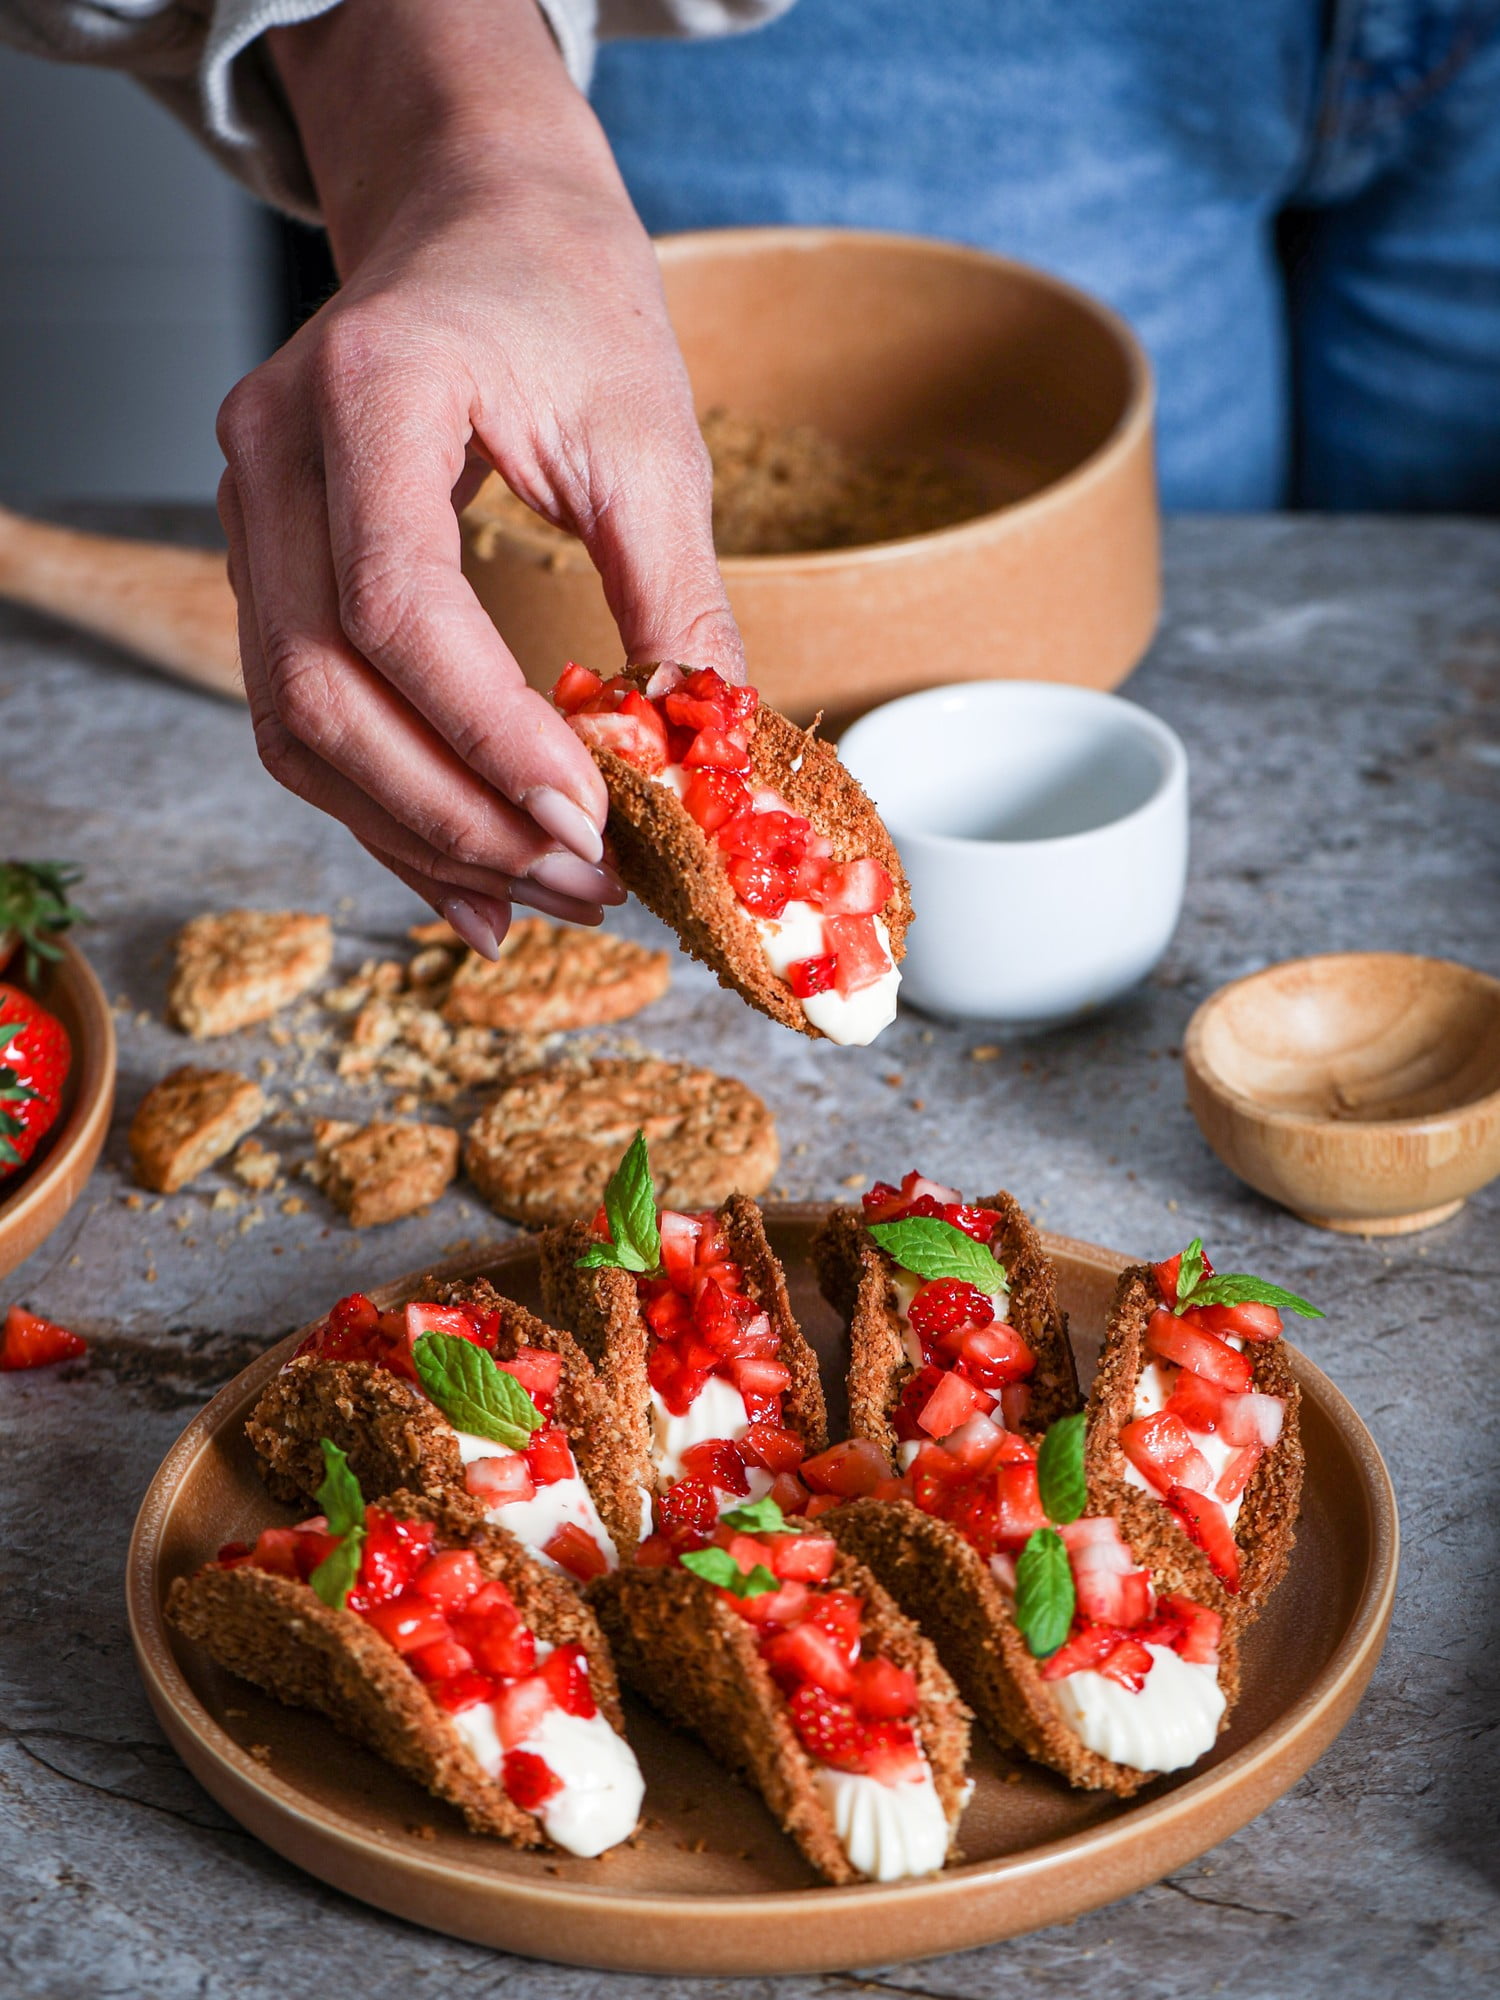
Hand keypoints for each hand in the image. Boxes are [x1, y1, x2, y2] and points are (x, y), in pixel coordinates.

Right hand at [218, 0, 743, 952]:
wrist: (477, 221)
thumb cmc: (565, 300)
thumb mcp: (650, 441)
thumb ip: (675, 605)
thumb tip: (712, 766)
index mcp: (367, 390)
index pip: (394, 604)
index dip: (486, 733)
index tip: (591, 819)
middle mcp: (273, 458)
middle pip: (318, 689)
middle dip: (456, 813)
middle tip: (585, 882)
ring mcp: (252, 516)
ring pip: (296, 726)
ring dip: (420, 832)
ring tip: (545, 895)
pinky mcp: (270, 569)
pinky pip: (304, 719)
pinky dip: (387, 809)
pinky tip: (472, 880)